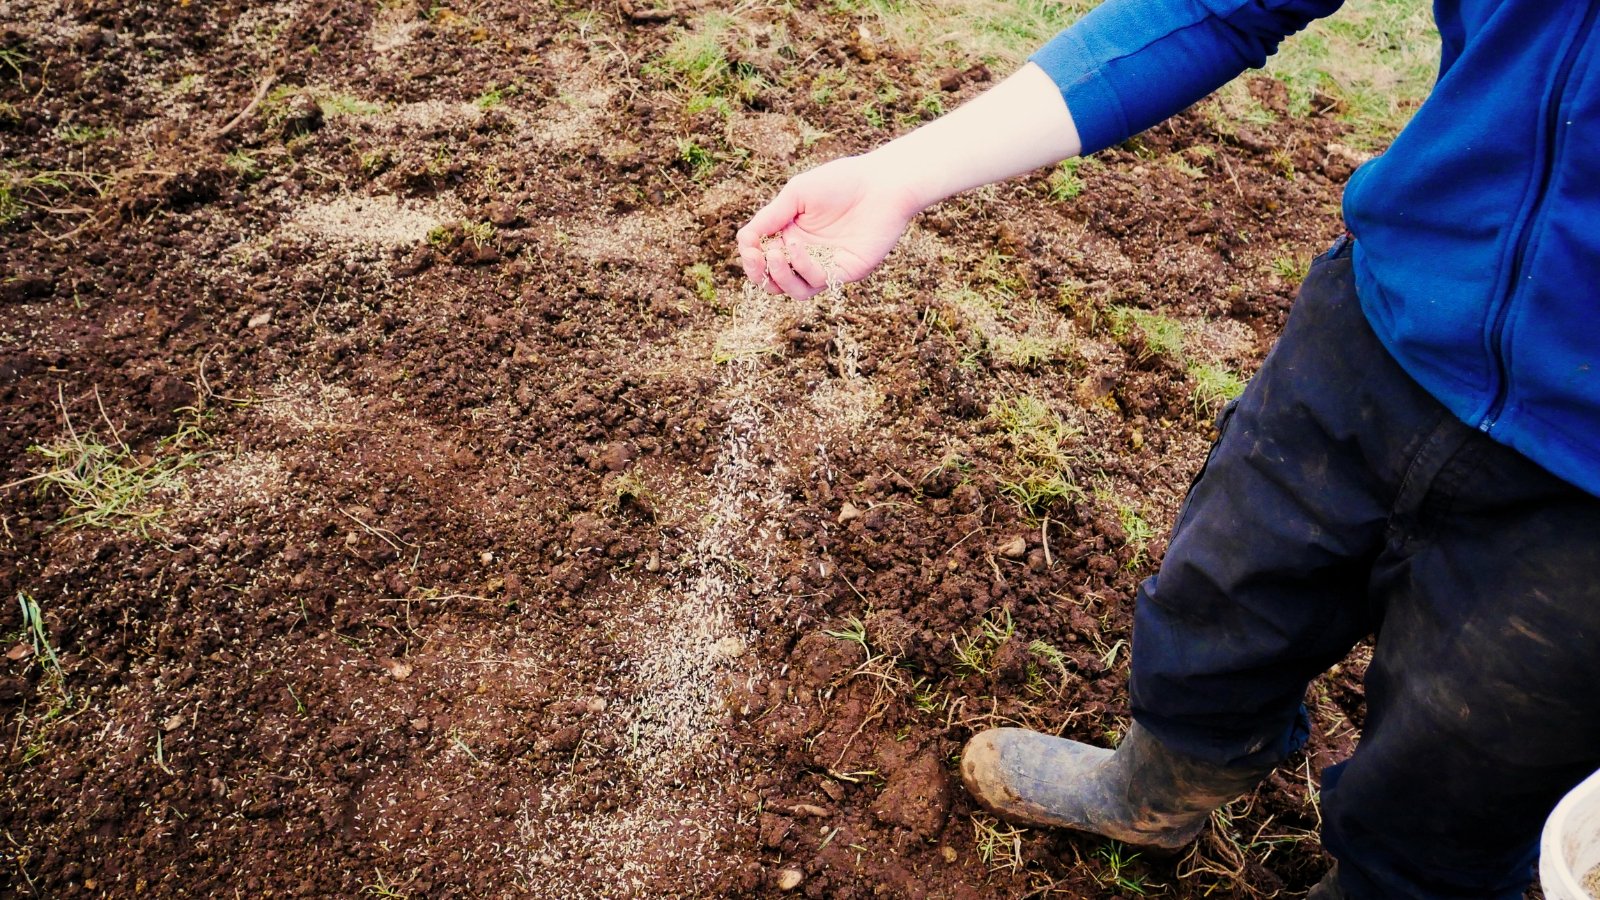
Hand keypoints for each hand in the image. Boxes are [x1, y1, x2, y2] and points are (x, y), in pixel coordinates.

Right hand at [736, 153, 925, 299]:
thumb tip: (744, 240)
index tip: (748, 246)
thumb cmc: (841, 181)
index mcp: (791, 235)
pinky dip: (802, 268)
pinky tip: (798, 245)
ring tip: (775, 253)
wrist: (882, 183)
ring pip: (794, 289)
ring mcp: (826, 265)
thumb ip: (770, 218)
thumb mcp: (796, 194)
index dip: (750, 258)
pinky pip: (817, 282)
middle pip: (774, 281)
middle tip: (757, 257)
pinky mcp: (845, 272)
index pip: (762, 258)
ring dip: (779, 275)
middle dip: (758, 273)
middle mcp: (806, 254)